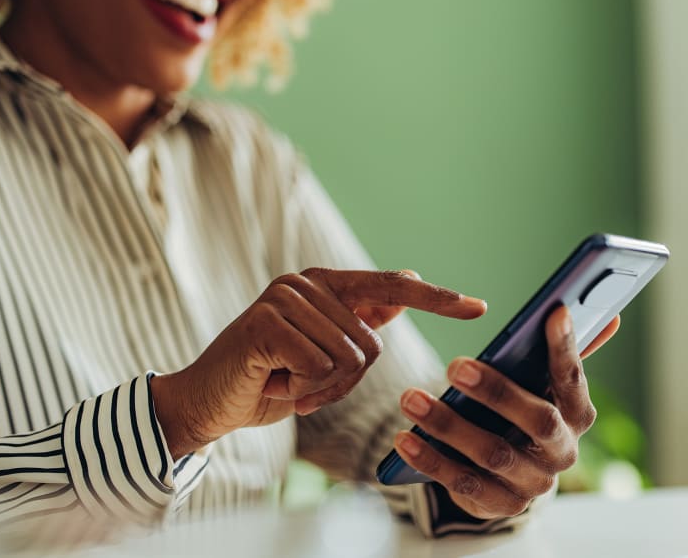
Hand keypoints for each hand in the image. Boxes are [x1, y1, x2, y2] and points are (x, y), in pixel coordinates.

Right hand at [152, 268, 486, 458]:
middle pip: (371, 344)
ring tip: (286, 382)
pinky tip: (273, 383)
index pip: (391, 288)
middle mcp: (305, 283)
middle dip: (344, 382)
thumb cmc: (269, 380)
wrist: (209, 403)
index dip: (437, 300)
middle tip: (304, 386)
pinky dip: (302, 390)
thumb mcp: (323, 353)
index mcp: (325, 285)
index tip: (478, 307)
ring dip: (321, 389)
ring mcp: (283, 298)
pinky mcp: (264, 322)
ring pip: (347, 359)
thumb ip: (359, 321)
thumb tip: (405, 288)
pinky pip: (318, 367)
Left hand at [393, 305, 618, 519]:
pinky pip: (463, 484)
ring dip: (448, 425)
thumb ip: (566, 352)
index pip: (573, 379)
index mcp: (577, 415)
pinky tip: (404, 438)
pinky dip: (431, 460)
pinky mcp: (500, 505)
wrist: (509, 478)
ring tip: (410, 398)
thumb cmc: (523, 414)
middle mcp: (562, 451)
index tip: (554, 313)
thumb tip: (610, 314)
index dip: (567, 348)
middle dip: (496, 391)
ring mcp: (533, 483)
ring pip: (493, 453)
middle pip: (538, 420)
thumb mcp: (540, 385)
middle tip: (455, 365)